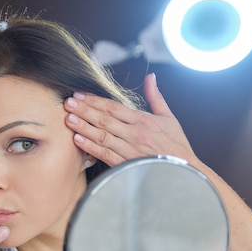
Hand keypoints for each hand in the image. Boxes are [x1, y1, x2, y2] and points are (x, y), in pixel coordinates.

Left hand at [64, 73, 197, 167]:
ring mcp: (129, 150)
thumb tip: (151, 77)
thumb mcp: (169, 118)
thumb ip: (156, 97)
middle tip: (68, 103)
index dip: (95, 100)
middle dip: (84, 110)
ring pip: (102, 136)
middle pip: (104, 119)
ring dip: (84, 127)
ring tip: (69, 119)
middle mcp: (134, 134)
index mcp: (143, 120)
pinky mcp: (125, 164)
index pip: (114, 107)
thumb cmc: (176, 145)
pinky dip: (90, 147)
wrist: (183, 172)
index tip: (80, 95)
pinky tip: (77, 140)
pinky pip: (104, 154)